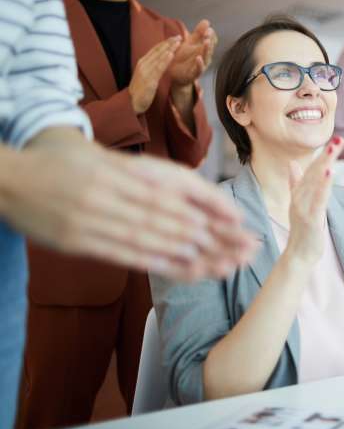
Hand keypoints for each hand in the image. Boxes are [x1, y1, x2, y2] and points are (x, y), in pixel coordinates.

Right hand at [4, 128, 258, 281]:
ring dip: (185, 252)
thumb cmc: (67, 164)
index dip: (205, 209)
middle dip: (207, 235)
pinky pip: (120, 253)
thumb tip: (186, 194)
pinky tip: (178, 267)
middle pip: (166, 218)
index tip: (234, 222)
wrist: (12, 176)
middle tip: (237, 248)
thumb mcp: (106, 161)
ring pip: (146, 238)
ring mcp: (89, 218)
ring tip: (218, 262)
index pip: (171, 193)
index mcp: (118, 171)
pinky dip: (152, 260)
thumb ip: (142, 177)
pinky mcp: (74, 241)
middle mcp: (107, 193)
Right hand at [129, 36, 180, 113]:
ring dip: (168, 48)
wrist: (131, 103)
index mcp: (142, 63)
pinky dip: (164, 60)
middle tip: (179, 36)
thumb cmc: (140, 90)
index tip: (174, 38)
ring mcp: (145, 72)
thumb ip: (151, 67)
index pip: (155, 50)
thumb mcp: (145, 75)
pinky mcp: (149, 80)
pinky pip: (158, 68)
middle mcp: (143, 65)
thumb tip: (160, 61)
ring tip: (177, 42)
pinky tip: (171, 54)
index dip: (165, 43)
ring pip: (158, 57)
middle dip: (168, 43)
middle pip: (157, 51)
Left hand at [168, 19, 216, 87]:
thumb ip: (198, 33)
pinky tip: (198, 58)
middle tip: (208, 33)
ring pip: (206, 57)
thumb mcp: (189, 43)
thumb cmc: (183, 58)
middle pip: (209, 48)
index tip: (208, 29)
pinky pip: (199, 69)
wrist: (175, 74)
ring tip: (206, 42)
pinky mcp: (194, 74)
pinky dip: (199, 64)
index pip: (211, 40)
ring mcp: (200, 66)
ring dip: (206, 49)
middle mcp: (205, 57)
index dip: (210, 34)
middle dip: (209, 40)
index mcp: (204, 49)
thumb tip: (207, 21)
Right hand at [285, 136, 343, 264]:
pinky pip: (318, 200)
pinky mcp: (310, 219)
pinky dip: (323, 186)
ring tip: (332, 150)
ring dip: (324, 165)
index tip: (335, 140)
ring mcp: (303, 207)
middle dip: (326, 156)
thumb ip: (296, 183)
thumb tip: (293, 164)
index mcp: (299, 192)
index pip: (311, 169)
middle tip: (338, 140)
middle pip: (314, 172)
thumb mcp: (300, 203)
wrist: (299, 254)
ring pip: (315, 183)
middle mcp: (299, 197)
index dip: (323, 155)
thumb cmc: (303, 229)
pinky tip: (330, 173)